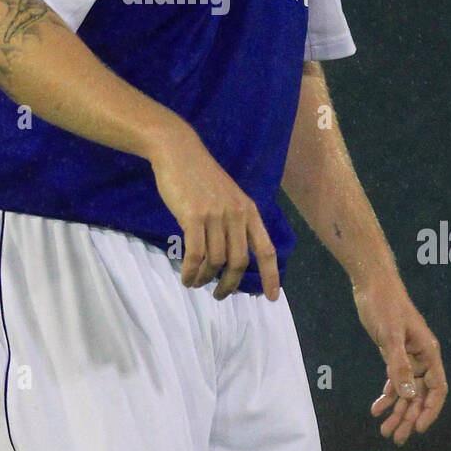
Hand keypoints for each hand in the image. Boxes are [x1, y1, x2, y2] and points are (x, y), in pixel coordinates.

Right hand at [149, 121, 279, 301]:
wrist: (179, 152)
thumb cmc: (201, 176)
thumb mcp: (227, 196)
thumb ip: (233, 221)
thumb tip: (230, 256)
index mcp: (248, 210)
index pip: (266, 249)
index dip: (271, 276)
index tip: (272, 298)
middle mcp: (236, 214)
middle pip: (239, 261)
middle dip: (229, 284)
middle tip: (218, 294)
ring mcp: (215, 215)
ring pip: (216, 261)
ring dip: (205, 278)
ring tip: (195, 282)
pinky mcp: (193, 216)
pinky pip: (195, 254)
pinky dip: (191, 271)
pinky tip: (186, 277)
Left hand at [352, 275, 447, 443]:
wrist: (371, 283)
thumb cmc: (384, 304)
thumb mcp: (390, 335)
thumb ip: (398, 365)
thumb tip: (407, 395)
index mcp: (428, 352)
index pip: (436, 389)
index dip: (430, 410)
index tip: (418, 428)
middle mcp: (421, 357)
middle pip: (420, 395)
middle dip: (409, 417)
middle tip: (395, 437)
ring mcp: (408, 356)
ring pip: (406, 391)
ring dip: (397, 411)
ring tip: (384, 430)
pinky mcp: (393, 353)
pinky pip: (394, 380)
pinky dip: (387, 395)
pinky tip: (376, 409)